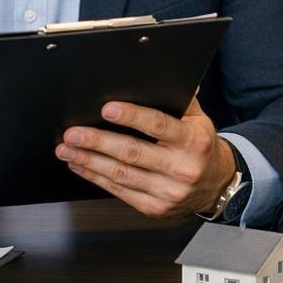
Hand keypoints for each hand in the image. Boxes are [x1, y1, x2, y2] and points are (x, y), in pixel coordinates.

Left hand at [55, 96, 235, 218]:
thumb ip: (181, 99)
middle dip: (98, 142)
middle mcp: (181, 168)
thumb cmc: (200, 147)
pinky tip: (80, 165)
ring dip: (89, 161)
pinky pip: (119, 191)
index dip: (132, 117)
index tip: (107, 109)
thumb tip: (157, 75)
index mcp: (193, 141)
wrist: (216, 186)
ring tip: (67, 149)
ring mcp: (167, 191)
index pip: (159, 126)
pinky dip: (96, 177)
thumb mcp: (199, 120)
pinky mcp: (154, 208)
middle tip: (73, 133)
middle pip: (132, 153)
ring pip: (121, 174)